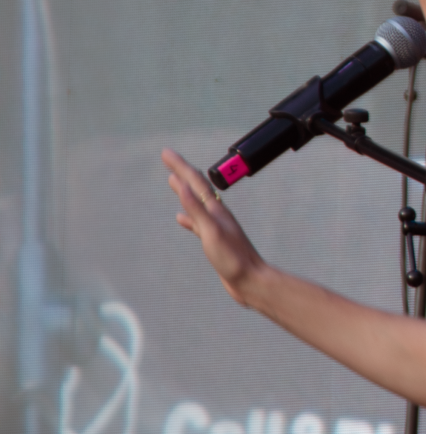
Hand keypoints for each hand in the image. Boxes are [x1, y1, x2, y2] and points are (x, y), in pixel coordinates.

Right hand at [162, 150, 266, 304]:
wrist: (251, 281)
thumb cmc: (233, 259)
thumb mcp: (211, 232)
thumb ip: (196, 210)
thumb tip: (180, 185)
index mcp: (215, 210)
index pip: (194, 181)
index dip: (179, 166)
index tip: (165, 152)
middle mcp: (216, 214)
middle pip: (195, 187)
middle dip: (181, 171)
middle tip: (167, 158)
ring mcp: (216, 227)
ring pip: (196, 203)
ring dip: (184, 191)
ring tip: (173, 181)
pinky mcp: (214, 241)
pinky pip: (197, 223)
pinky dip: (188, 217)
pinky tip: (181, 218)